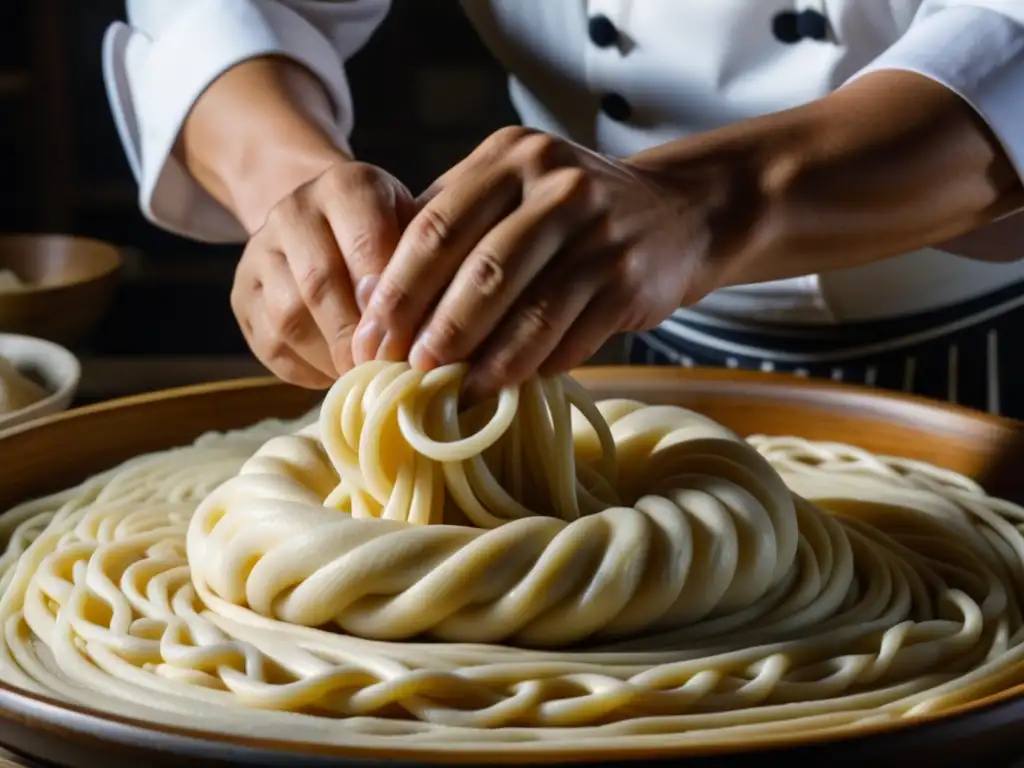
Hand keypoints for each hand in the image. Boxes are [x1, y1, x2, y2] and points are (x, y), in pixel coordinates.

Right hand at [232, 161, 415, 387]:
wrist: (323, 222)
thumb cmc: (389, 236)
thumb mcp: (414, 230)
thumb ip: (421, 269)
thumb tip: (428, 335)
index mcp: (346, 186)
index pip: (367, 241)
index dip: (389, 298)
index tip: (413, 339)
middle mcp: (294, 210)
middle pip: (321, 283)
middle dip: (359, 337)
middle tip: (389, 372)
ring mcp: (259, 251)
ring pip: (289, 318)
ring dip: (332, 357)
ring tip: (367, 378)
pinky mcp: (242, 294)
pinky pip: (270, 344)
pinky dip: (309, 370)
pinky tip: (339, 376)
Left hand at [352, 126, 732, 394]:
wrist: (676, 212)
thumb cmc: (567, 211)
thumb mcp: (508, 190)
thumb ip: (447, 224)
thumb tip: (372, 298)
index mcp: (509, 157)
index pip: (436, 227)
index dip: (397, 291)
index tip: (371, 338)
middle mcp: (556, 185)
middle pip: (481, 270)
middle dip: (436, 330)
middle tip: (405, 373)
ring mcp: (600, 231)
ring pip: (529, 310)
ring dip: (484, 361)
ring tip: (451, 393)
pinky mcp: (629, 280)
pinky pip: (570, 335)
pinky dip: (533, 367)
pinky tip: (506, 387)